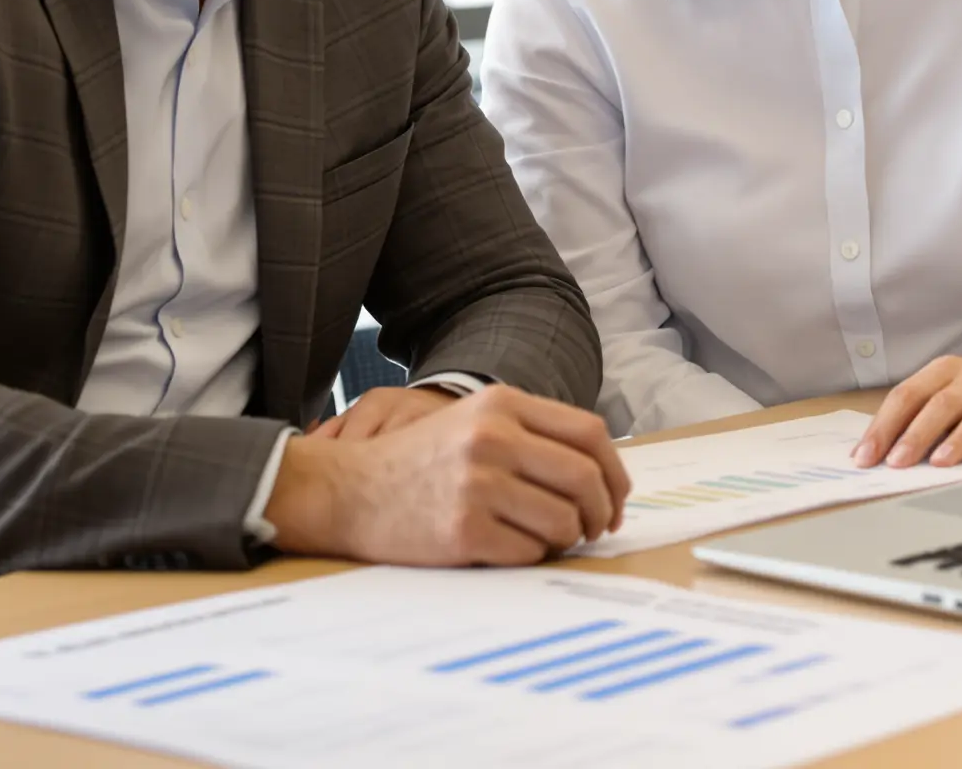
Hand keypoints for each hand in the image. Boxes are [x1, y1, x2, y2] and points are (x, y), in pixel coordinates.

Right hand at [266, 383, 629, 564]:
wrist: (347, 491)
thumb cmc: (416, 461)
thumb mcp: (472, 422)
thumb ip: (531, 435)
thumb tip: (601, 475)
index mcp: (500, 404)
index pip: (590, 433)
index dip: (615, 471)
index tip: (615, 498)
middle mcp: (492, 438)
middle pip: (586, 479)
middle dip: (602, 513)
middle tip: (594, 530)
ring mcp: (477, 484)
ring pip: (563, 522)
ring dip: (565, 539)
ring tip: (543, 539)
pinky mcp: (463, 531)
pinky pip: (529, 553)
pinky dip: (528, 557)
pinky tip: (505, 548)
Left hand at [853, 347, 961, 469]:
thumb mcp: (958, 396)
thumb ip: (925, 417)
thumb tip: (881, 451)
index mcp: (949, 372)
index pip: (909, 395)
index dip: (884, 425)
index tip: (865, 456)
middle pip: (942, 403)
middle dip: (915, 434)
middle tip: (896, 462)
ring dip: (960, 437)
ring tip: (940, 462)